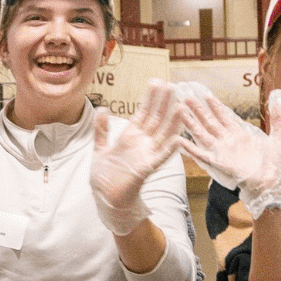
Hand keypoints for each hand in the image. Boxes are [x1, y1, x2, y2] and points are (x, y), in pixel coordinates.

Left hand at [90, 82, 187, 234]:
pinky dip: (169, 149)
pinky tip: (178, 139)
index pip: (143, 112)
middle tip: (171, 85)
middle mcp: (141, 143)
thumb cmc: (105, 176)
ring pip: (162, 135)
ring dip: (171, 122)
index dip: (150, 98)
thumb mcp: (100, 148)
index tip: (157, 82)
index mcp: (130, 136)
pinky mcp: (145, 169)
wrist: (105, 198)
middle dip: (162, 103)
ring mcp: (145, 155)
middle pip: (155, 119)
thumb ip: (102, 129)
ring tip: (180, 107)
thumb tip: (102, 108)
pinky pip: (160, 158)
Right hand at [177, 83, 280, 216]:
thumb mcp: (280, 135)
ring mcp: (222, 151)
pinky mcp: (219, 163)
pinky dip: (190, 148)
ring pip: (203, 134)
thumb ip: (277, 115)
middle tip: (186, 98)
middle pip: (210, 122)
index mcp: (241, 134)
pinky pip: (202, 154)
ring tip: (180, 112)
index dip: (215, 106)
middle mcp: (229, 141)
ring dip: (191, 123)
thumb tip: (278, 94)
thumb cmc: (277, 164)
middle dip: (198, 110)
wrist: (272, 184)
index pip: (225, 116)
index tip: (205, 94)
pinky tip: (179, 141)